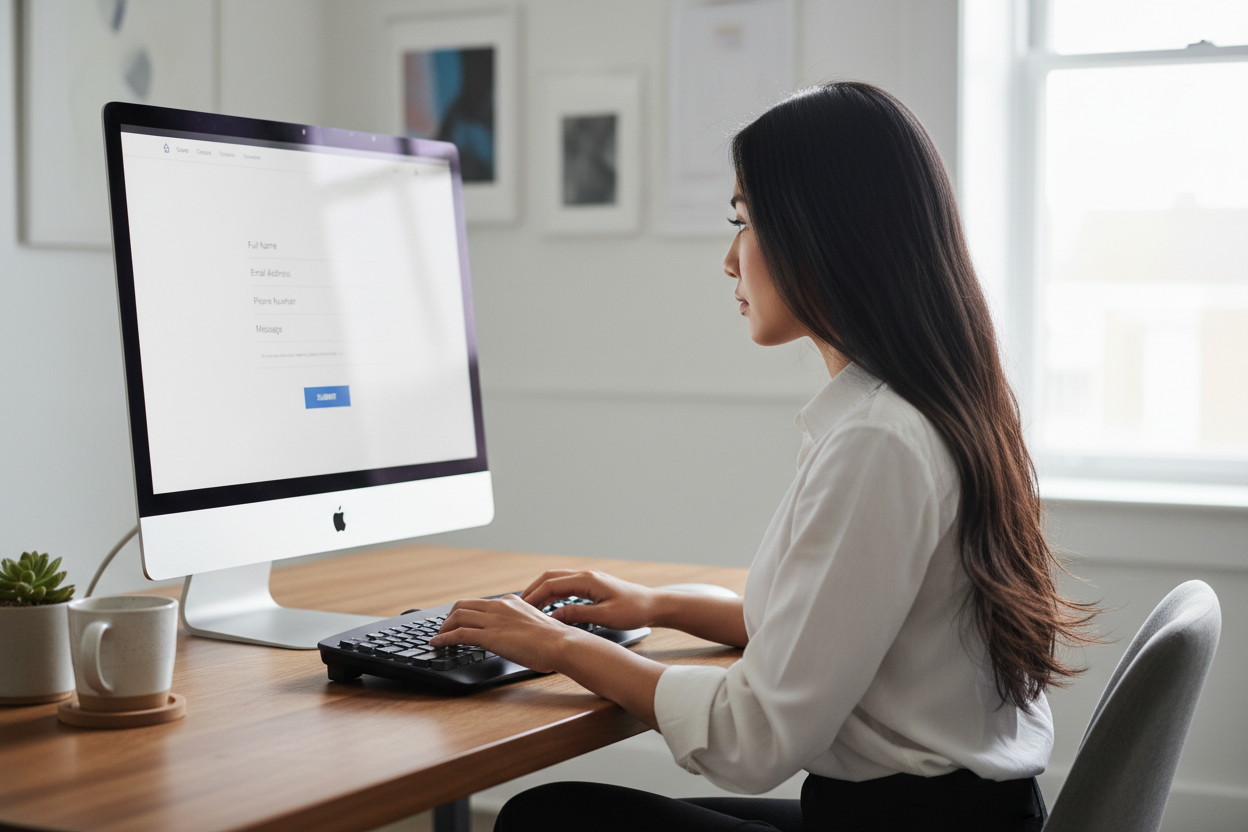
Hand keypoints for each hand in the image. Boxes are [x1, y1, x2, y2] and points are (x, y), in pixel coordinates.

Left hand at [430, 594, 583, 672]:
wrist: (560, 643)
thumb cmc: (554, 640)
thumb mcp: (536, 625)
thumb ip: (522, 626)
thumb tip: (517, 638)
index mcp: (511, 602)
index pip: (481, 603)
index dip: (466, 612)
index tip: (460, 621)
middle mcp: (499, 606)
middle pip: (463, 605)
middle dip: (449, 617)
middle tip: (444, 628)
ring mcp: (493, 619)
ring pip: (457, 616)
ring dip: (444, 627)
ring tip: (439, 637)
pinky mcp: (489, 635)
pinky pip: (458, 633)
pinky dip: (444, 638)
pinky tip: (438, 644)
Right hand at [520, 570, 658, 631]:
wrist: (653, 605)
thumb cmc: (633, 611)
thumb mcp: (605, 617)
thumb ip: (578, 615)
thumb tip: (554, 616)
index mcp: (587, 580)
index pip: (551, 584)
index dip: (534, 596)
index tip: (521, 609)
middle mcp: (586, 575)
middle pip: (550, 578)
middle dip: (532, 591)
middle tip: (517, 606)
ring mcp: (588, 578)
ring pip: (557, 580)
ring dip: (541, 591)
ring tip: (528, 607)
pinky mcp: (592, 585)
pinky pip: (566, 585)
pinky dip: (552, 593)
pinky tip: (547, 605)